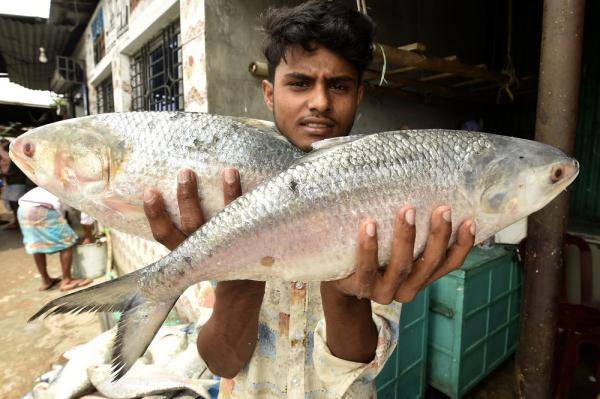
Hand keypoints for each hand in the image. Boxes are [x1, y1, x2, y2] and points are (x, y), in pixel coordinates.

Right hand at [143, 168, 240, 248]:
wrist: (244, 270)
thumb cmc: (208, 243)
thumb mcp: (190, 239)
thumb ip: (178, 218)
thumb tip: (158, 184)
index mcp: (183, 249)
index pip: (164, 235)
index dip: (155, 215)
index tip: (150, 191)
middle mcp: (203, 248)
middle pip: (192, 225)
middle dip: (187, 198)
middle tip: (185, 172)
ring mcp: (226, 243)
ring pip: (225, 220)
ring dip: (227, 194)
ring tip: (228, 171)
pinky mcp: (247, 238)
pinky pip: (247, 217)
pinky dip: (247, 199)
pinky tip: (245, 181)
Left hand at [323, 205, 474, 303]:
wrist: (338, 279)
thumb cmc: (374, 253)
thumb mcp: (396, 244)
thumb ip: (415, 230)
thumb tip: (430, 186)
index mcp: (421, 277)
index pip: (449, 263)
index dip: (463, 245)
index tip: (470, 220)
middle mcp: (407, 287)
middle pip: (429, 263)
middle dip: (438, 236)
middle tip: (442, 209)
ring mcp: (383, 291)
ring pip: (401, 266)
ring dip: (406, 237)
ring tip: (408, 209)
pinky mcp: (359, 287)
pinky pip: (366, 268)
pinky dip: (369, 246)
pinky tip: (369, 224)